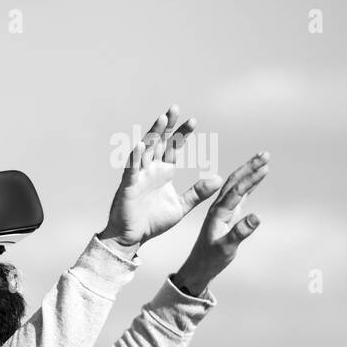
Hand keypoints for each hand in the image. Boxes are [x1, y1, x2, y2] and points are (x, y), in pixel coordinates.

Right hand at [99, 105, 218, 247]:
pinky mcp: (128, 187)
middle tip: (174, 108)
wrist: (133, 238)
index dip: (181, 134)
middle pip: (159, 142)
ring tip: (161, 119)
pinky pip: (131, 169)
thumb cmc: (153, 222)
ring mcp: (138, 176)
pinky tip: (141, 144)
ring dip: (153, 134)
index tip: (193, 120)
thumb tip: (217, 179)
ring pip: (145, 150)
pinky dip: (136, 157)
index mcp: (163, 172)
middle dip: (166, 126)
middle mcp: (150, 170)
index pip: (173, 148)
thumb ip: (197, 193)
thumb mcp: (180, 206)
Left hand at [171, 152, 269, 296]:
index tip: (265, 165)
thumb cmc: (211, 259)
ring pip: (237, 185)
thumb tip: (257, 217)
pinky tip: (257, 176)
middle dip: (250, 167)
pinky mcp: (228, 214)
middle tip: (266, 153)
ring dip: (250, 171)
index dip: (250, 178)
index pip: (236, 191)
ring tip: (264, 158)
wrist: (199, 266)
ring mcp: (223, 209)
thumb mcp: (226, 248)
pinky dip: (249, 183)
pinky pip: (240, 194)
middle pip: (235, 182)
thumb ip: (240, 233)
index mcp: (218, 213)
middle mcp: (219, 207)